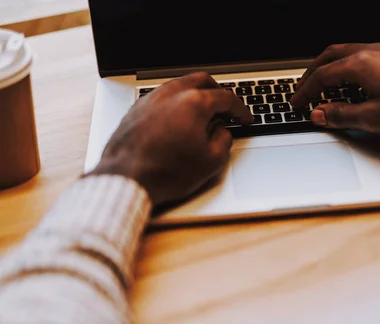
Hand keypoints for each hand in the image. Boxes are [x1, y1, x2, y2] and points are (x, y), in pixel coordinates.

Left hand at [88, 72, 252, 205]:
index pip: (226, 98)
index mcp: (194, 103)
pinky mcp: (136, 108)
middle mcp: (172, 94)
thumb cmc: (166, 172)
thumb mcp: (211, 161)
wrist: (126, 179)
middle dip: (218, 93)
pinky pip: (162, 96)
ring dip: (196, 95)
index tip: (244, 119)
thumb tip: (222, 132)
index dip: (240, 110)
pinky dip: (176, 103)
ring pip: (180, 85)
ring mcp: (151, 98)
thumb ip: (224, 140)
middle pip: (202, 81)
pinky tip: (179, 120)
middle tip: (226, 109)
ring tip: (203, 114)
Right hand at [290, 43, 379, 137]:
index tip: (297, 103)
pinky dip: (348, 65)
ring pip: (347, 51)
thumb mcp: (375, 118)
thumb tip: (321, 114)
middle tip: (303, 89)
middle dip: (312, 73)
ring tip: (324, 84)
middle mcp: (372, 51)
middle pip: (330, 56)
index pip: (322, 76)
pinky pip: (364, 54)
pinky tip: (353, 80)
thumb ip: (343, 116)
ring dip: (330, 66)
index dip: (306, 92)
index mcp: (361, 65)